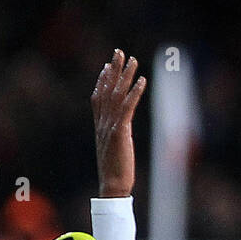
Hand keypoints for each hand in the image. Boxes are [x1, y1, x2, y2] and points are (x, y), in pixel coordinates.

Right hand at [91, 50, 146, 197]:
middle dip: (114, 70)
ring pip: (117, 95)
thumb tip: (119, 130)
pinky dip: (134, 92)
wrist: (113, 187)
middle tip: (119, 52)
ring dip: (125, 75)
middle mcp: (102, 123)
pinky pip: (127, 108)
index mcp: (100, 127)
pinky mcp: (120, 132)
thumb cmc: (115, 172)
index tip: (107, 65)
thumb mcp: (113, 149)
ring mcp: (110, 127)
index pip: (98, 98)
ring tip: (133, 60)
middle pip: (106, 90)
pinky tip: (142, 81)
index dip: (102, 80)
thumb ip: (114, 136)